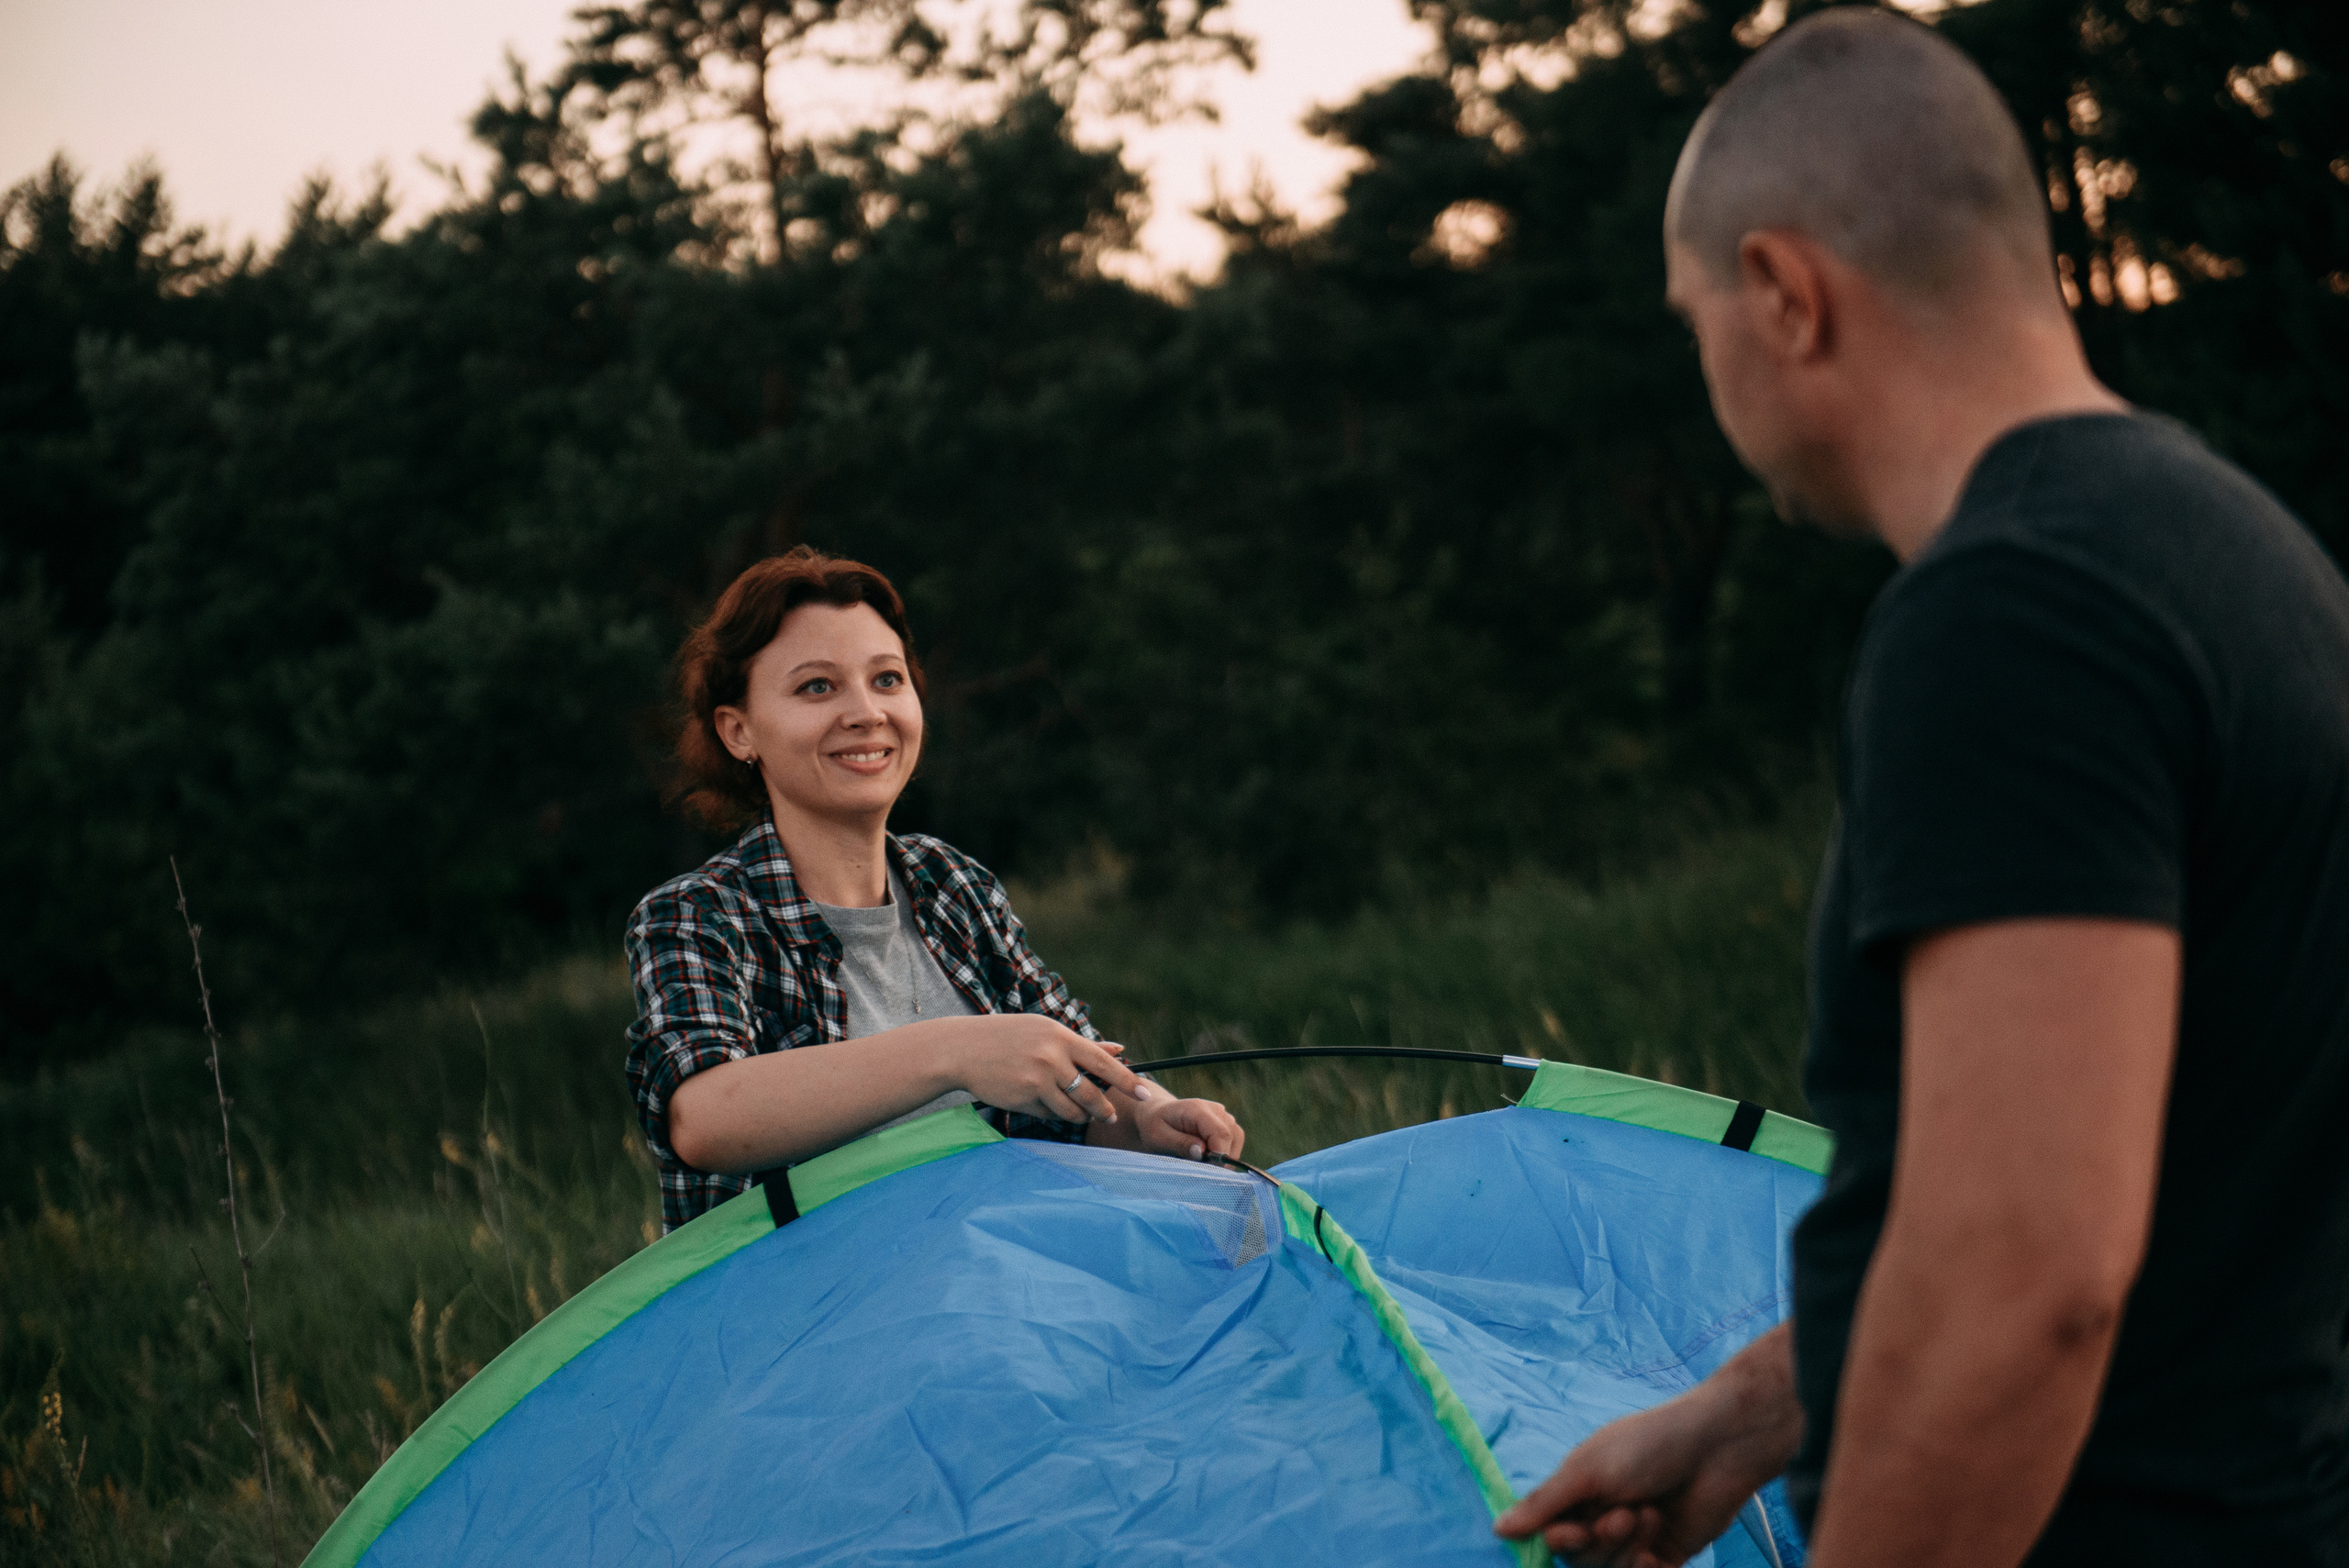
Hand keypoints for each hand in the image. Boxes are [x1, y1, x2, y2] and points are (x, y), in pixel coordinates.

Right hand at [949, 1015, 1142, 1125]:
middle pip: (1092, 1093)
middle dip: (1104, 1109)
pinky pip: (1049, 1114)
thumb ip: (1082, 1045)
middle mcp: (1052, 1058)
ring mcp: (1037, 1080)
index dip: (1128, 1080)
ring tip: (1076, 1112)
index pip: (1103, 1063)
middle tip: (1109, 1116)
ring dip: (1078, 1115)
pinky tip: (1041, 1103)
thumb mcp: (1045, 1031)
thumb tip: (1119, 1050)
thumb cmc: (1009, 1037)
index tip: (1145, 1092)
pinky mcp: (1023, 1099)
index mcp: (1061, 1037)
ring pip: (1072, 1109)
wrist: (964, 1049)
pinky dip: (1052, 1113)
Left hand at [1130, 1089, 1244, 1160]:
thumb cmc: (1154, 1127)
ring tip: (1203, 1162)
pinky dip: (1226, 1153)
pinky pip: (1235, 1141)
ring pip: (1236, 1139)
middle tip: (1200, 1168)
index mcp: (1197, 1109)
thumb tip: (1202, 1152)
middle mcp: (1215, 1109)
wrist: (1156, 1115)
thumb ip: (1180, 1144)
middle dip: (1220, 1158)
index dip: (1219, 1155)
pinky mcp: (1227, 1123)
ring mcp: (1223, 1114)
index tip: (1207, 1170)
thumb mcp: (1158, 1137)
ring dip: (1224, 1156)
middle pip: (1231, 1137)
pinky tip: (1209, 1158)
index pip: (1221, 1133)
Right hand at [1495, 1323, 1802, 1567]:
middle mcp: (1601, 1516)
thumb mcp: (1589, 1469)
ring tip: (1649, 1517)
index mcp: (1578, 1492)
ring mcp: (1634, 1538)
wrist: (1718, 1448)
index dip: (1560, 1541)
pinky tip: (1657, 1555)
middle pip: (1580, 1559)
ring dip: (1626, 1552)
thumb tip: (1496, 1529)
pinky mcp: (1665, 1555)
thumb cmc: (1650, 1445)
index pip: (1551, 1535)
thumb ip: (1545, 1503)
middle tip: (1626, 1514)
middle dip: (1601, 1543)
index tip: (1574, 1530)